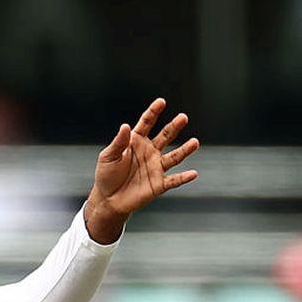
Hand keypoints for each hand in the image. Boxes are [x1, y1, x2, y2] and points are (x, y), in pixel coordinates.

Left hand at [84, 98, 200, 242]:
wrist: (108, 199)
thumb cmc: (106, 175)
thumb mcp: (108, 157)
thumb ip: (118, 142)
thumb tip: (125, 126)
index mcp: (136, 142)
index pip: (146, 123)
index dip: (153, 112)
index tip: (161, 102)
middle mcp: (149, 152)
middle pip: (165, 136)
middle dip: (174, 127)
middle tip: (183, 117)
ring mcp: (156, 167)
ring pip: (174, 156)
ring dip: (185, 150)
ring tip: (194, 142)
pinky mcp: (159, 184)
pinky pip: (174, 180)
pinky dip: (183, 177)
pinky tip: (193, 173)